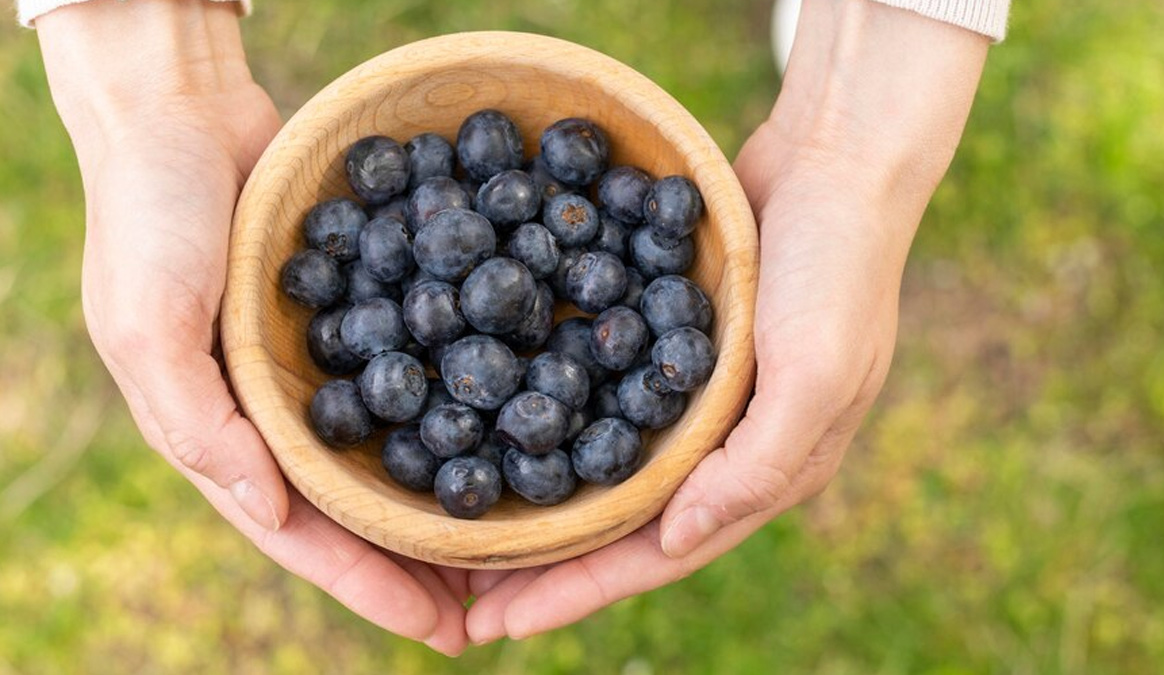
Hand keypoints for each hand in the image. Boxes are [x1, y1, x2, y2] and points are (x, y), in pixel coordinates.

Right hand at [37, 0, 467, 653]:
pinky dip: (460, 400)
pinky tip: (514, 420)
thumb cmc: (148, 216)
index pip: (308, 533)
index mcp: (230, 434)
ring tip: (519, 541)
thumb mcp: (147, 323)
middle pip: (365, 507)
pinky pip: (417, 368)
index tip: (443, 631)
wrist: (181, 114)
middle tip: (502, 606)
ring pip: (399, 449)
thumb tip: (269, 511)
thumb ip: (196, 422)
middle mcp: (283, 412)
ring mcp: (326, 365)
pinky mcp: (361, 310)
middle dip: (426, 562)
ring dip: (452, 496)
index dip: (372, 586)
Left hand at [464, 0, 988, 641]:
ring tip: (472, 531)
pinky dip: (556, 419)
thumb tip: (677, 540)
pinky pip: (604, 396)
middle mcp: (724, 445)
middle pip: (623, 523)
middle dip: (548, 564)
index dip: (581, 591)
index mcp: (763, 469)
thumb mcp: (814, 374)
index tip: (502, 624)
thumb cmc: (837, 269)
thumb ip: (754, 466)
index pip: (659, 551)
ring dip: (544, 502)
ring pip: (606, 467)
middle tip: (465, 595)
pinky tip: (504, 423)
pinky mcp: (672, 346)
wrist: (836, 160)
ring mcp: (697, 397)